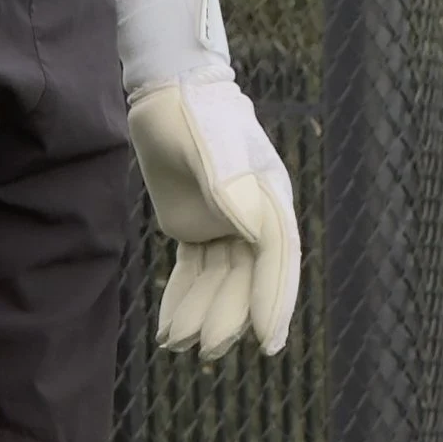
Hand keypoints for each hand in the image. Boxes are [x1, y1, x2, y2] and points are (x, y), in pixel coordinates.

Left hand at [112, 0, 299, 357]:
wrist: (166, 90)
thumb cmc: (195, 117)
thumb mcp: (214, 152)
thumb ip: (235, 193)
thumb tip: (259, 239)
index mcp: (269, 200)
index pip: (276, 261)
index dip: (273, 303)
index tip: (267, 343)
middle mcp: (254, 218)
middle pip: (247, 280)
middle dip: (229, 317)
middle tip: (206, 351)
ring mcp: (225, 224)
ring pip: (220, 282)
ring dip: (202, 314)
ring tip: (176, 345)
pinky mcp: (196, 227)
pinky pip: (196, 272)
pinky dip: (184, 298)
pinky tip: (169, 326)